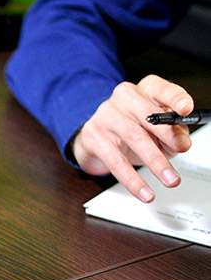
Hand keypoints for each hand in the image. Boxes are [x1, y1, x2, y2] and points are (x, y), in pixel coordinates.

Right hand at [72, 74, 193, 202]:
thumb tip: (182, 143)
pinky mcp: (93, 138)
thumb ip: (172, 132)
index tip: (186, 109)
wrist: (95, 139)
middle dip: (168, 135)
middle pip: (148, 116)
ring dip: (155, 162)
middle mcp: (122, 99)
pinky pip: (115, 161)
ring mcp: (105, 117)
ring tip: (169, 179)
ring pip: (134, 139)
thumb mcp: (155, 128)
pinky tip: (144, 191)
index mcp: (142, 91)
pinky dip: (132, 180)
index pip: (160, 88)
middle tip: (181, 151)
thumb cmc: (130, 129)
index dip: (174, 98)